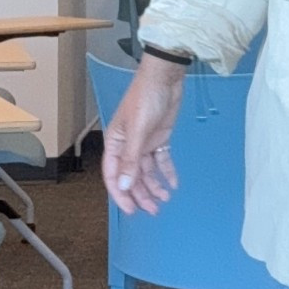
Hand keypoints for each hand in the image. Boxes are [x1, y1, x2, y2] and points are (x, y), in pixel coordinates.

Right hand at [102, 56, 185, 214]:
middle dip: (141, 194)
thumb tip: (122, 186)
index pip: (113, 175)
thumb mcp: (137, 131)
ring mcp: (144, 142)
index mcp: (115, 143)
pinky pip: (162, 160)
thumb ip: (130, 159)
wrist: (164, 78)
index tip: (132, 210)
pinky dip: (167, 172)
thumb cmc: (145, 100)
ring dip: (155, 185)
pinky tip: (174, 184)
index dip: (121, 195)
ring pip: (147, 171)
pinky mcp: (159, 138)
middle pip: (131, 176)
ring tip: (165, 199)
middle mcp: (127, 146)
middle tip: (154, 210)